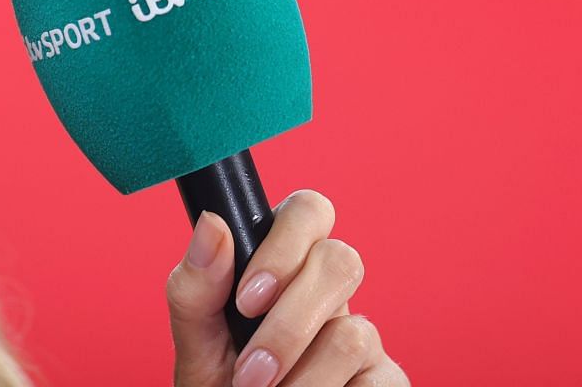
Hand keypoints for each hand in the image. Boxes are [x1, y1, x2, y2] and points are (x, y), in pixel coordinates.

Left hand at [166, 189, 406, 386]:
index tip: (246, 301)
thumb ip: (196, 285)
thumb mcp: (197, 339)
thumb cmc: (217, 382)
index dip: (284, 247)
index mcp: (284, 263)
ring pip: (354, 333)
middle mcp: (329, 291)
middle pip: (342, 261)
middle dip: (290, 324)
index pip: (308, 211)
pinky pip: (381, 379)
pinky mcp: (385, 378)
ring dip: (304, 379)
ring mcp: (363, 333)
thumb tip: (213, 223)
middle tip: (252, 370)